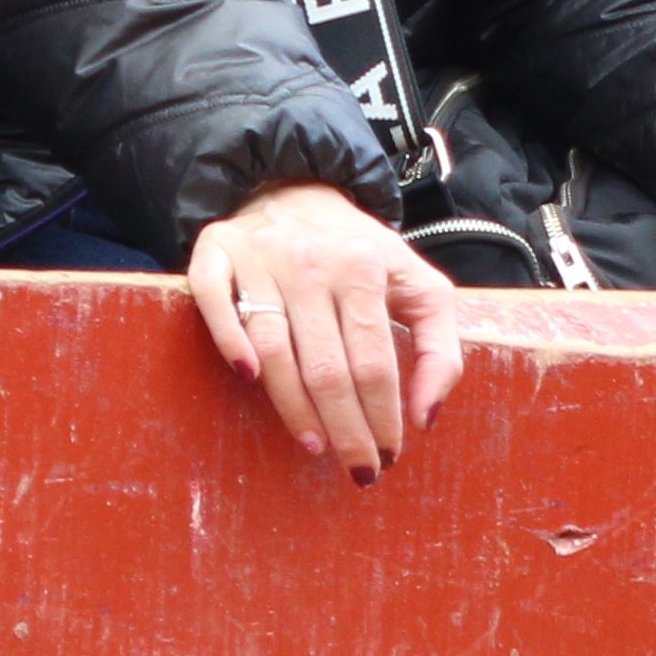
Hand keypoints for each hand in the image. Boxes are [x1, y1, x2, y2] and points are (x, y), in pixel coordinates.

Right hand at [184, 179, 462, 477]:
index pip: (375, 360)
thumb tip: (426, 417)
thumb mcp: (417, 283)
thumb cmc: (361, 251)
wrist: (296, 186)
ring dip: (294, 408)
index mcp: (366, 267)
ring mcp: (260, 258)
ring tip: (316, 446)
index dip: (383, 416)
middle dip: (347, 429)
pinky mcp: (216, 253)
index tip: (389, 455)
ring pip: (273, 348)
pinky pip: (215, 303)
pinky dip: (229, 341)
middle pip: (327, 366)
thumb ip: (441, 346)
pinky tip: (248, 379)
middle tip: (358, 469)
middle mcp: (313, 263)